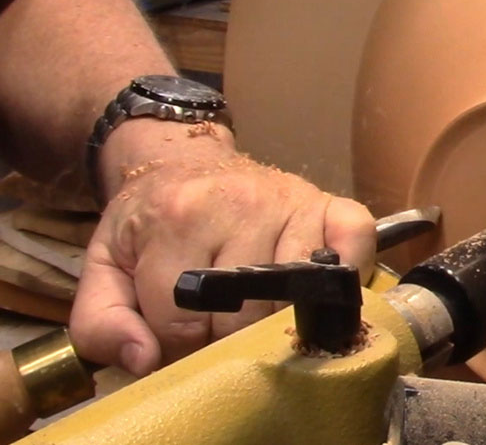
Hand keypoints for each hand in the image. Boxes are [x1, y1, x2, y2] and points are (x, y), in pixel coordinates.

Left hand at [69, 119, 375, 376]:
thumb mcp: (105, 263)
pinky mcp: (327, 201)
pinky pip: (354, 243)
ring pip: (294, 298)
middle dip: (225, 336)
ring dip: (275, 318)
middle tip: (218, 321)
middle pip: (242, 318)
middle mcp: (238, 203)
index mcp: (175, 218)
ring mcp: (290, 201)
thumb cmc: (151, 217)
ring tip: (257, 305)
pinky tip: (317, 286)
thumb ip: (102, 322)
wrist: (184, 156)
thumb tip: (146, 359)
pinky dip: (347, 272)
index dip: (179, 345)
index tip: (180, 330)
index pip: (183, 325)